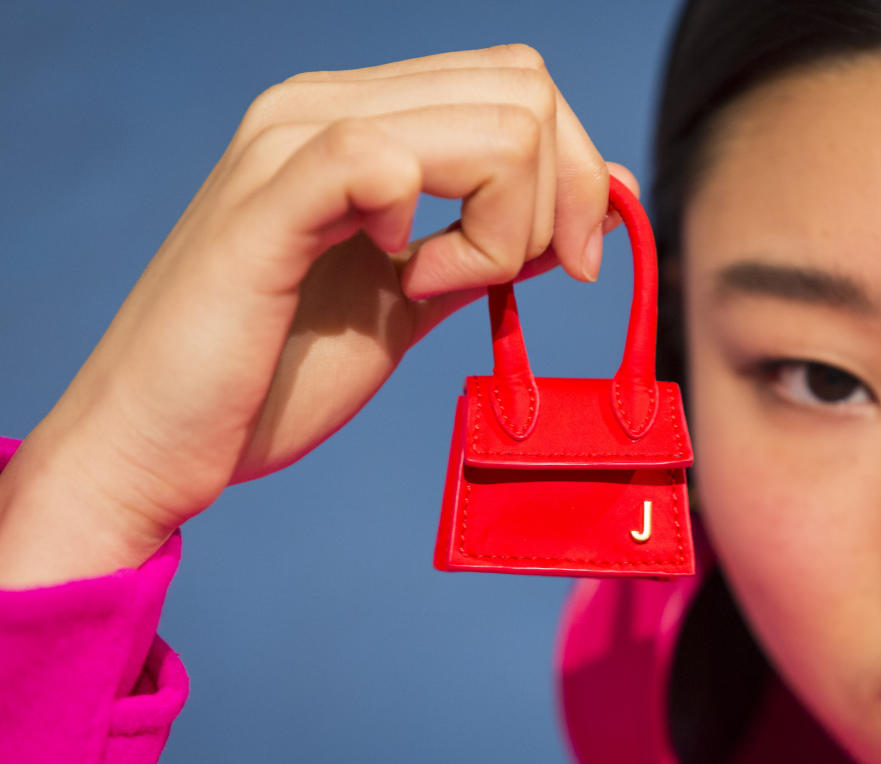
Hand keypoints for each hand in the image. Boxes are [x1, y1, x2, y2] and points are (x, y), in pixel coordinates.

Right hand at [0, 44, 636, 585]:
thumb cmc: (277, 373)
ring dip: (504, 226)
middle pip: (524, 89)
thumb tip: (600, 205)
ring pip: (492, 121)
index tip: (573, 261)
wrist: (159, 442)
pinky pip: (389, 163)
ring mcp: (291, 142)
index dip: (575, 170)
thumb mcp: (418, 295)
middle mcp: (325, 103)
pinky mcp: (268, 199)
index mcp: (360, 118)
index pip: (518, 83)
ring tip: (434, 287)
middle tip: (508, 280)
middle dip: (559, 198)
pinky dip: (446, 239)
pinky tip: (403, 281)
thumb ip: (499, 242)